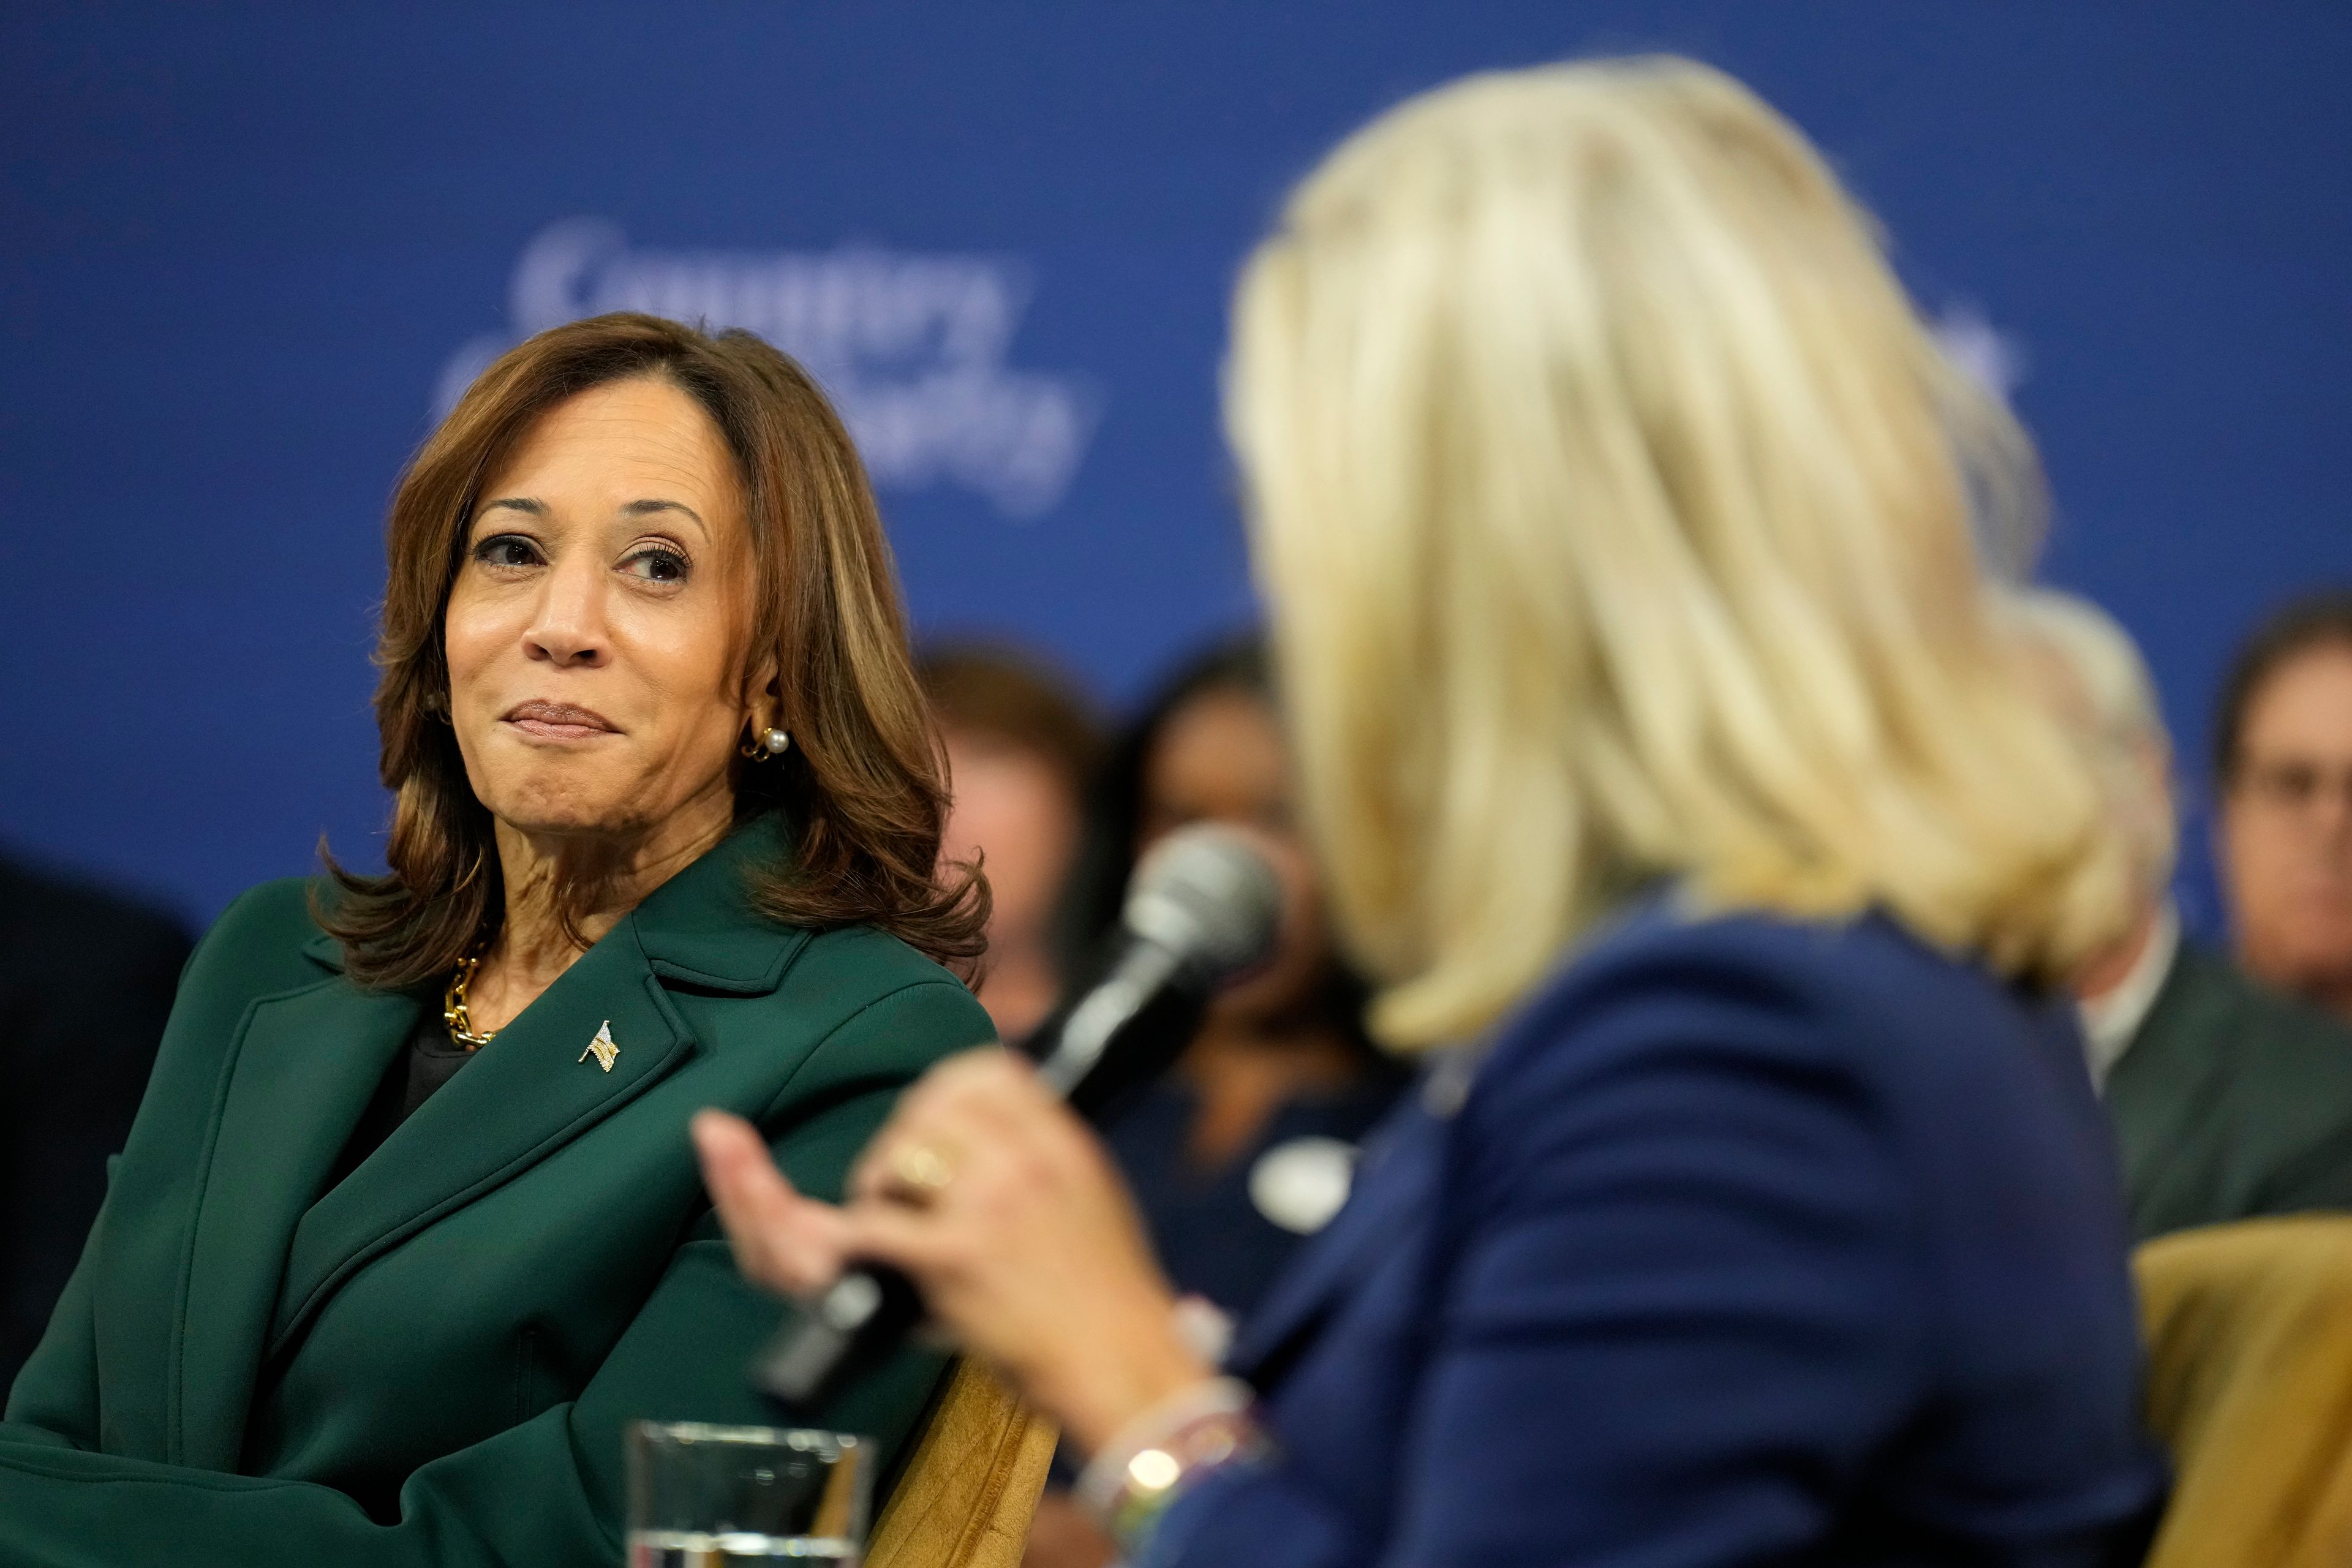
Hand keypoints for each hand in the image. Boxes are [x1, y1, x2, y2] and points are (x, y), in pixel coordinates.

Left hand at [693, 1050, 1213, 1453]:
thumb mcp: (1091, 1197)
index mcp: (1060, 1142)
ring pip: (899, 1154)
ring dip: (875, 1183)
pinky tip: (857, 1248)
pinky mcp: (954, 1258)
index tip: (929, 1120)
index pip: (987, 1072)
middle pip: (930, 1106)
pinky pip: (875, 1225)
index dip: (943, 1091)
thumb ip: (1041, 1155)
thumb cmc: (1106, 1294)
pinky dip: (854, 1236)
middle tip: (895, 1182)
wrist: (1124, 1363)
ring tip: (884, 1215)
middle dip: (900, 1139)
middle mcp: (1025, 1161)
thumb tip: (987, 1128)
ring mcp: (989, 1206)